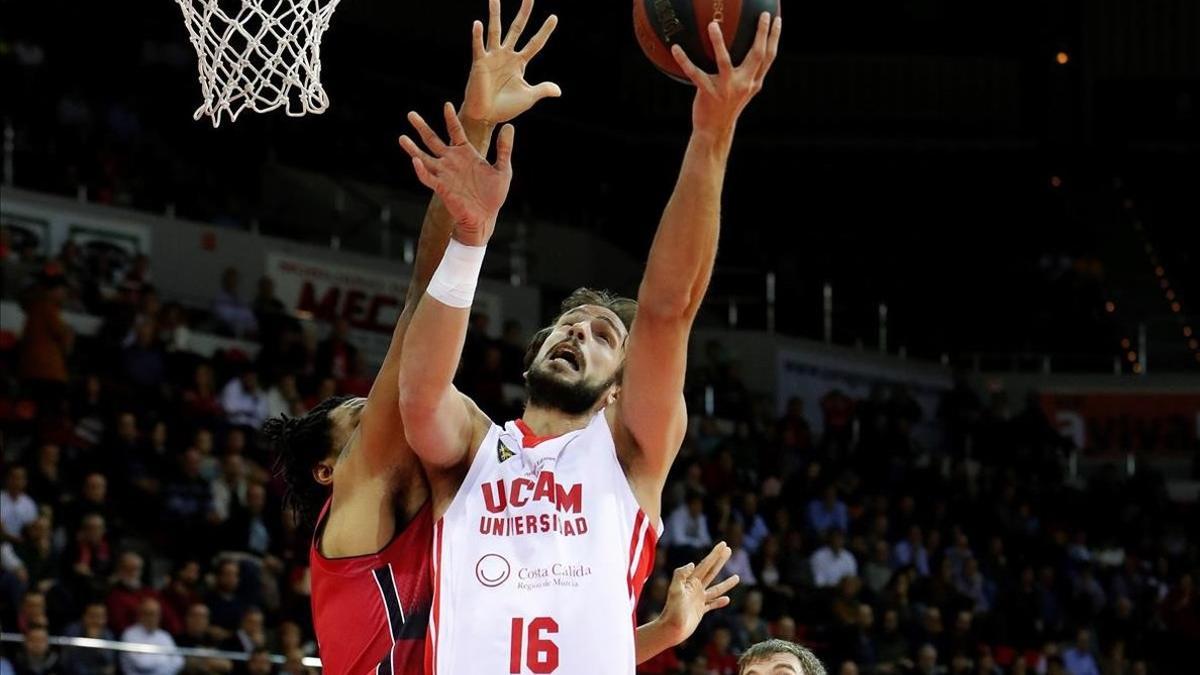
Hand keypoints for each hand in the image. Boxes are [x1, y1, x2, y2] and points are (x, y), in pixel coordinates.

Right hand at [399, 103, 514, 245]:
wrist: (485, 218)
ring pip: (424, 157)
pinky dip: (421, 170)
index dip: (450, 118)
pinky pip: (428, 177)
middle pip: (433, 140)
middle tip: (410, 114)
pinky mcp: (442, 187)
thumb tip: (509, 126)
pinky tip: (415, 161)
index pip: (455, 131)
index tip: (446, 104)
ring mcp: (444, 174)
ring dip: (413, 148)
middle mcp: (451, 161)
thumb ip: (504, 149)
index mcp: (465, 154)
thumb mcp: (503, 169)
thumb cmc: (493, 196)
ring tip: (402, 137)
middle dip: (421, 127)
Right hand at [462, 0, 559, 123]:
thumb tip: (558, 91)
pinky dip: (477, 35)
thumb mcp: (528, 98)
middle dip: (523, 14)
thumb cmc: (505, 108)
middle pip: (517, 29)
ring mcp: (492, 57)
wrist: (485, 117)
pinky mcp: (479, 63)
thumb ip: (542, 90)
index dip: (544, 31)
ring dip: (495, 14)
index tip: (554, 17)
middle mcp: (506, 55)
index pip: (535, 43)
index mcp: (519, 63)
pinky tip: (478, 23)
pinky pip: (478, 46)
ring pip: (495, 31)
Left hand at [657, 542, 740, 645]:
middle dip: (719, 560)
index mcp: (691, 581)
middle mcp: (695, 588)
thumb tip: (692, 564)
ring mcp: (698, 600)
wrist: (670, 629)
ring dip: (726, 583)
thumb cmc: (672, 611)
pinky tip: (727, 599)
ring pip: (716, 589)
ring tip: (737, 577)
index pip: (705, 564)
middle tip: (728, 549)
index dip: (714, 554)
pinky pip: (712, 604)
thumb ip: (680, 575)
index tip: (723, 545)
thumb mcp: (675, 590)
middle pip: (711, 571)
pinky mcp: (700, 611)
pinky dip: (719, 602)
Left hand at [671, 13, 781, 136]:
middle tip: (762, 14)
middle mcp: (744, 84)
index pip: (769, 57)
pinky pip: (694, 73)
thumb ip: (746, 73)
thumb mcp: (742, 90)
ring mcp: (726, 89)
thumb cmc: (726, 106)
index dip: (774, 37)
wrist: (715, 131)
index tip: (777, 19)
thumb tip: (744, 49)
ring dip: (718, 42)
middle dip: (762, 33)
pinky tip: (675, 48)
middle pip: (757, 55)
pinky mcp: (708, 93)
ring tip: (712, 24)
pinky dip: (684, 60)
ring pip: (724, 61)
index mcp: (753, 82)